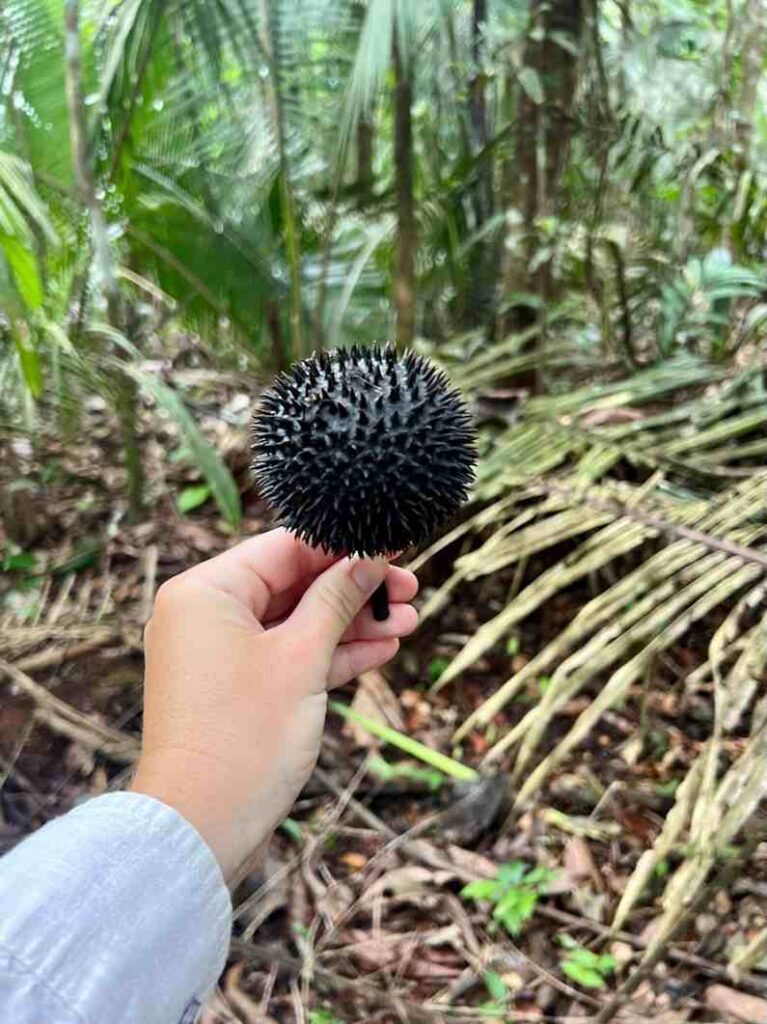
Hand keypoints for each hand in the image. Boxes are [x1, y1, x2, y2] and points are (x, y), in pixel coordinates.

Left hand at [130, 529, 417, 882]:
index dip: (343, 546)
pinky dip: (330, 654)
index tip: (391, 543)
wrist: (202, 828)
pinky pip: (288, 657)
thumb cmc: (244, 736)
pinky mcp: (237, 690)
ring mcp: (220, 655)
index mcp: (206, 592)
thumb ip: (336, 600)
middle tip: (409, 588)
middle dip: (354, 588)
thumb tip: (368, 558)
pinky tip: (382, 649)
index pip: (285, 549)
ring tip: (409, 621)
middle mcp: (206, 615)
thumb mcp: (301, 657)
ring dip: (351, 623)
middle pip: (293, 584)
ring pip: (296, 623)